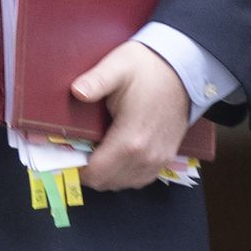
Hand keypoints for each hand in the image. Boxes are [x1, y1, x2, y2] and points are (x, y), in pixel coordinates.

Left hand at [70, 40, 190, 190]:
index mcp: (130, 139)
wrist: (183, 68)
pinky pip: (141, 179)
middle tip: (78, 150)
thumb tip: (76, 92)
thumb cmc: (147, 67)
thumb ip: (96, 81)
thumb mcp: (117, 67)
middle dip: (89, 172)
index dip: (77, 168)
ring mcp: (159, 159)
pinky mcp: (167, 157)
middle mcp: (146, 156)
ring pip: (124, 184)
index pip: (96, 173)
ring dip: (107, 174)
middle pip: (107, 183)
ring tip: (95, 152)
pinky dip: (125, 175)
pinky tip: (116, 158)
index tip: (66, 154)